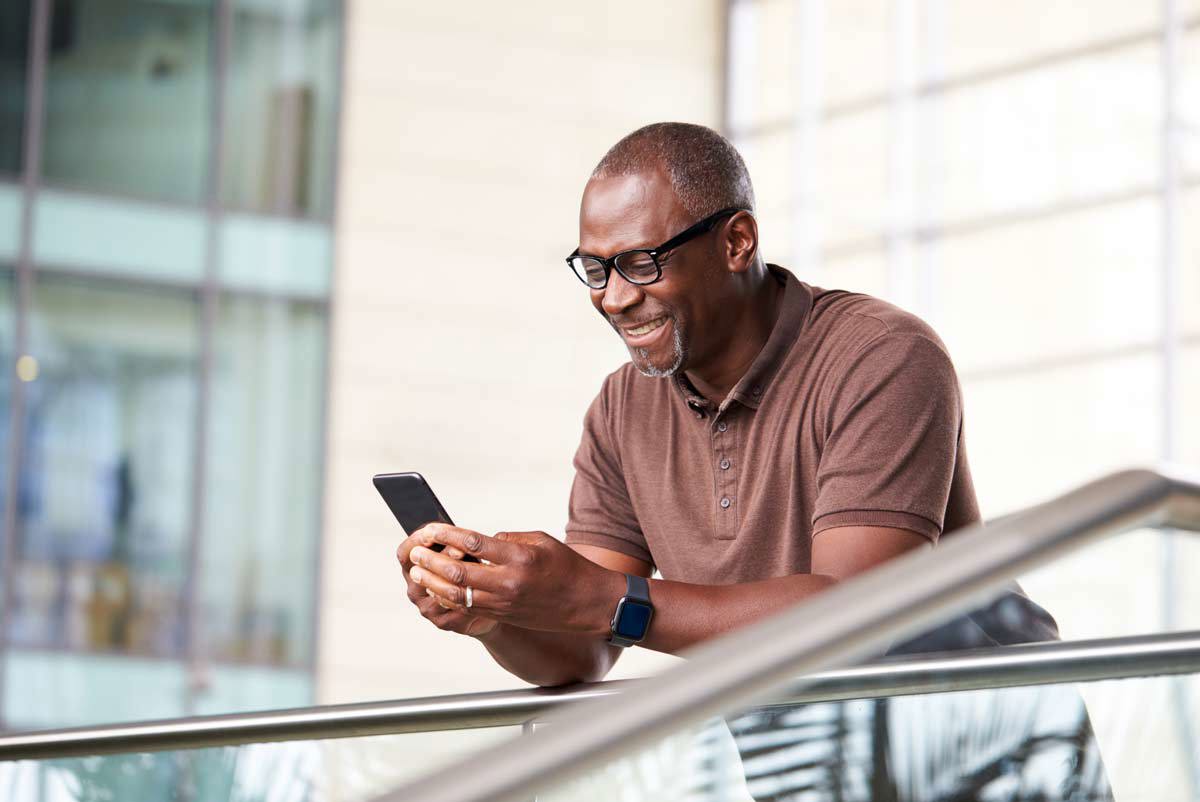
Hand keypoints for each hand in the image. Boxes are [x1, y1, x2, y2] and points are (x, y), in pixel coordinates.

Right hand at [396, 532, 497, 637]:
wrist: (483, 602)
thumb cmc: (468, 570)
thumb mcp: (458, 551)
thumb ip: (453, 544)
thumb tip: (459, 544)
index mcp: (411, 569)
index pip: (404, 553)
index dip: (417, 541)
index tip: (433, 531)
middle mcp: (415, 590)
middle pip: (422, 571)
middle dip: (443, 556)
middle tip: (462, 551)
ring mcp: (427, 608)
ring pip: (439, 590)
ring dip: (458, 576)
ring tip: (477, 568)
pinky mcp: (443, 622)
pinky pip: (454, 607)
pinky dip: (468, 596)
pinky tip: (481, 589)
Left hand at [408, 524, 624, 635]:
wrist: (588, 603)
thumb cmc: (567, 566)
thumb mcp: (541, 541)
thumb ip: (508, 539)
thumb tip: (477, 542)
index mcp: (520, 557)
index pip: (473, 544)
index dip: (447, 535)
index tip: (429, 528)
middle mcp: (510, 582)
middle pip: (458, 572)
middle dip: (431, 561)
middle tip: (414, 551)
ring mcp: (505, 602)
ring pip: (458, 595)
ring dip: (433, 582)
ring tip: (417, 571)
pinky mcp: (503, 615)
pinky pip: (468, 608)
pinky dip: (448, 598)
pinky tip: (436, 588)